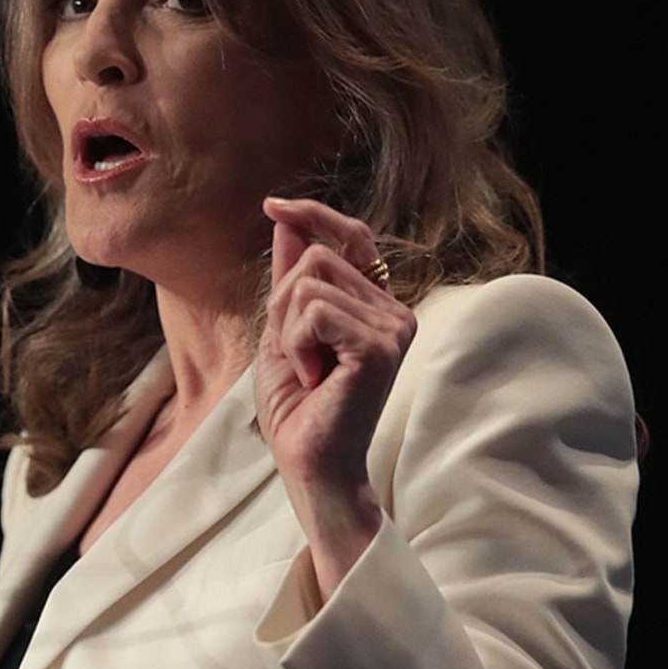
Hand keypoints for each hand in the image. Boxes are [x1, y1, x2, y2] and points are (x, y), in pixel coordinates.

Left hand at [254, 197, 416, 595]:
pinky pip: (313, 310)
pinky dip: (295, 344)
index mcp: (376, 306)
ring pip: (310, 280)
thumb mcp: (283, 329)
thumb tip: (285, 220)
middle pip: (317, 256)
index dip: (314, 214)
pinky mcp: (379, 345)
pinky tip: (313, 378)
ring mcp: (393, 327)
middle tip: (299, 356)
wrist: (310, 463)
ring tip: (308, 370)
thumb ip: (291, 277)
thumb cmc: (298, 407)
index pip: (352, 237)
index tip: (273, 206)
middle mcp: (394, 311)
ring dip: (288, 329)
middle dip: (284, 304)